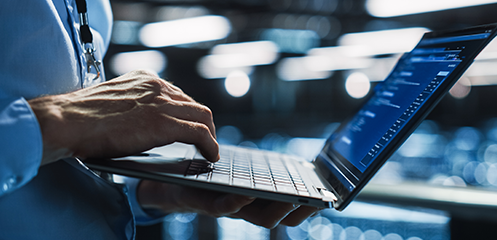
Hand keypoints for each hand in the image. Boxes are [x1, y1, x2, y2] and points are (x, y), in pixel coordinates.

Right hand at [29, 70, 218, 164]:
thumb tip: (143, 124)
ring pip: (202, 117)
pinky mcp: (164, 123)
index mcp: (145, 78)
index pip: (178, 95)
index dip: (187, 114)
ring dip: (210, 136)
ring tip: (209, 151)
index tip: (190, 128)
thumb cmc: (80, 118)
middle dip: (203, 125)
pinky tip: (210, 156)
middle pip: (194, 105)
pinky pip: (200, 133)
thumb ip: (133, 106)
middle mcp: (157, 86)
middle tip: (205, 143)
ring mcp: (162, 103)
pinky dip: (210, 145)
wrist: (67, 121)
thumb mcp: (113, 102)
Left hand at [137, 180, 320, 228]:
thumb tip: (289, 163)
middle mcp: (246, 208)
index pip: (288, 209)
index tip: (325, 198)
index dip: (307, 206)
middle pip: (279, 217)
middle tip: (312, 201)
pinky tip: (248, 191)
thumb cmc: (209, 174)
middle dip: (298, 211)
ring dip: (276, 209)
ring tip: (290, 197)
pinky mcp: (208, 204)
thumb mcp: (239, 171)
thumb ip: (258, 171)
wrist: (171, 181)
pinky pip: (226, 207)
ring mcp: (229, 209)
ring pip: (259, 218)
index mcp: (256, 200)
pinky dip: (239, 201)